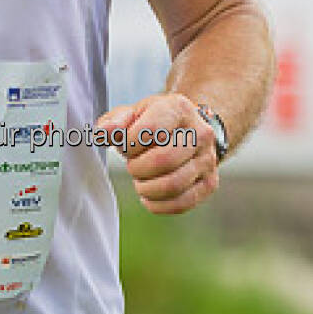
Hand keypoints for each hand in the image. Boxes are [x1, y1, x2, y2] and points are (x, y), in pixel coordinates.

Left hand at [95, 93, 218, 214]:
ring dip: (146, 188)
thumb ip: (115, 121)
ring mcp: (208, 159)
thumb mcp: (134, 113)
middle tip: (133, 165)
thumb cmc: (155, 123)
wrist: (188, 131)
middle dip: (138, 168)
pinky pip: (182, 203)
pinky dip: (159, 205)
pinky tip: (148, 196)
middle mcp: (200, 133)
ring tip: (141, 180)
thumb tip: (103, 133)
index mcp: (179, 109)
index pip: (150, 130)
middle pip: (163, 160)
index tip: (126, 146)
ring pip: (173, 184)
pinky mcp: (209, 183)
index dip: (129, 144)